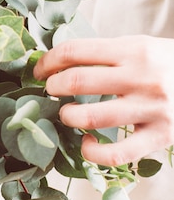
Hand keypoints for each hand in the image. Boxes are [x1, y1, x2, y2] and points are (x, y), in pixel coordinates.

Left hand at [33, 35, 173, 165]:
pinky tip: (86, 144)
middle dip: (53, 86)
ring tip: (67, 114)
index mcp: (132, 49)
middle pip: (76, 80)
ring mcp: (151, 108)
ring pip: (91, 116)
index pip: (74, 51)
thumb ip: (106, 54)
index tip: (39, 70)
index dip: (48, 61)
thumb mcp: (141, 46)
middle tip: (50, 90)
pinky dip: (92, 152)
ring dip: (68, 116)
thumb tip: (59, 62)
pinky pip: (116, 153)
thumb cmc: (168, 64)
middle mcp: (141, 76)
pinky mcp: (160, 136)